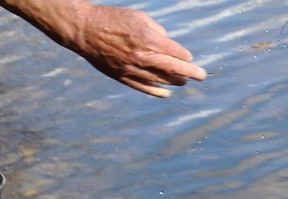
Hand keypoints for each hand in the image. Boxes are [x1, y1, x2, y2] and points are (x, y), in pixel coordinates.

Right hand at [68, 6, 206, 97]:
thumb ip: (157, 30)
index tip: (189, 57)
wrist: (85, 31)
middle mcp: (143, 57)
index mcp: (149, 40)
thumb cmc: (113, 19)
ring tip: (184, 82)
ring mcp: (132, 69)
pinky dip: (157, 92)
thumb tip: (167, 42)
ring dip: (175, 82)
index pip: (176, 53)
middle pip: (173, 69)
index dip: (185, 56)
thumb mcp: (139, 17)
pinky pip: (143, 88)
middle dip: (190, 73)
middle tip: (201, 76)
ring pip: (160, 80)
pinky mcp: (122, 77)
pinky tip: (166, 93)